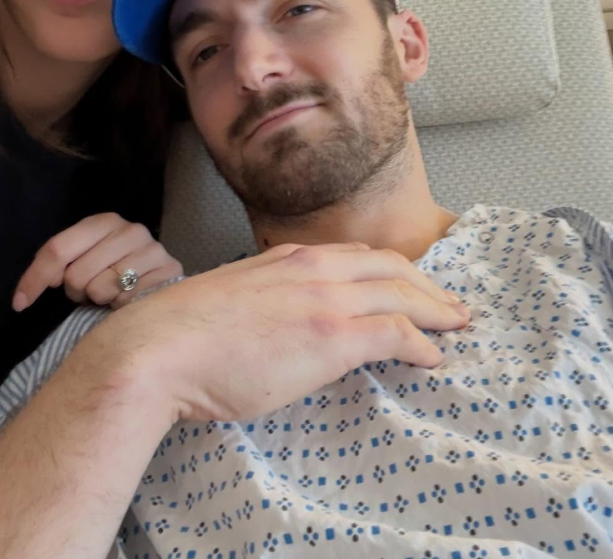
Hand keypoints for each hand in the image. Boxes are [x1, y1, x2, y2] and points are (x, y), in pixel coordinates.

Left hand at [12, 213, 183, 311]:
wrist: (162, 284)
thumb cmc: (116, 270)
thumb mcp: (85, 258)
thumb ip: (62, 263)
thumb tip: (32, 291)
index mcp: (105, 221)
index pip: (58, 249)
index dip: (35, 278)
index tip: (20, 303)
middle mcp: (131, 230)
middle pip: (76, 274)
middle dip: (77, 292)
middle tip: (91, 291)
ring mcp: (153, 250)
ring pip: (100, 289)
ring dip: (101, 300)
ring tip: (113, 294)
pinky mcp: (169, 273)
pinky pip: (125, 301)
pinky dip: (123, 307)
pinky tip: (132, 300)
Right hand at [92, 242, 471, 424]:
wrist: (157, 349)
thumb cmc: (182, 333)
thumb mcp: (234, 300)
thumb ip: (270, 300)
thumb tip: (285, 320)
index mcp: (290, 258)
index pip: (359, 255)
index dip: (394, 271)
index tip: (411, 285)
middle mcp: (314, 268)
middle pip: (393, 267)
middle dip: (429, 286)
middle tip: (451, 305)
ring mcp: (325, 298)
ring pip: (402, 294)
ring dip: (436, 310)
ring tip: (456, 326)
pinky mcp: (332, 336)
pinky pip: (395, 333)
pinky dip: (422, 343)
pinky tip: (433, 357)